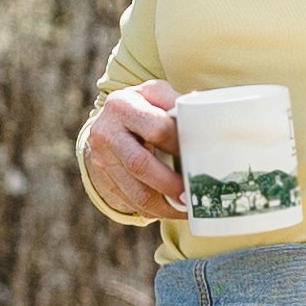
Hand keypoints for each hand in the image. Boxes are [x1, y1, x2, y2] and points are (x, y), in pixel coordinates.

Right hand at [83, 83, 186, 224]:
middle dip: (171, 183)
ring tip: (187, 206)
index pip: (156, 129)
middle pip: (141, 165)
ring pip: (136, 192)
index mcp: (122, 105)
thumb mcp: (155, 95)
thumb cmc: (142, 108)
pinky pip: (131, 202)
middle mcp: (106, 132)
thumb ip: (177, 103)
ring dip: (165, 205)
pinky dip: (155, 210)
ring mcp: (102, 159)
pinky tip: (172, 208)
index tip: (198, 155)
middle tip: (192, 192)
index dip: (179, 145)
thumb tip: (203, 114)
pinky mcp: (103, 180)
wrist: (107, 123)